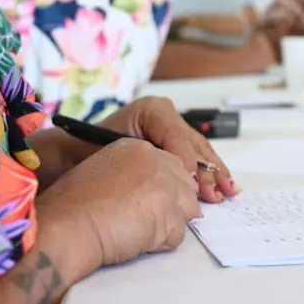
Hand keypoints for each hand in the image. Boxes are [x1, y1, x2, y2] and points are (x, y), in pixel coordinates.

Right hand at [52, 138, 201, 267]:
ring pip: (188, 208)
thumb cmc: (73, 204)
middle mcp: (157, 161)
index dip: (162, 188)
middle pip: (185, 184)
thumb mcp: (102, 171)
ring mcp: (167, 186)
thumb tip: (146, 194)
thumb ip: (130, 175)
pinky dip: (162, 243)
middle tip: (148, 221)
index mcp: (138, 148)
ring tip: (141, 232)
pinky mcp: (170, 214)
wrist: (68, 224)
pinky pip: (179, 234)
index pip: (170, 165)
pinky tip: (138, 241)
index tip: (150, 204)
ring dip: (168, 224)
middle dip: (172, 205)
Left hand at [101, 97, 237, 202]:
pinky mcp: (174, 144)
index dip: (186, 161)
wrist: (75, 153)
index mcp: (152, 110)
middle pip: (193, 144)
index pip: (176, 136)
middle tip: (216, 194)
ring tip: (227, 192)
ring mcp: (172, 128)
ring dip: (214, 173)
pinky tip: (222, 187)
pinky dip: (208, 174)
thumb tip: (176, 176)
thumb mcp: (115, 151)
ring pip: (200, 151)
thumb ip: (146, 161)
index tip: (192, 184)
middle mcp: (166, 115)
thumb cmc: (88, 151)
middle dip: (207, 170)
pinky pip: (196, 157)